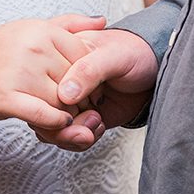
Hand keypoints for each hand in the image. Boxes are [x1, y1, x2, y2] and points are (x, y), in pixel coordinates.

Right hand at [0, 15, 105, 128]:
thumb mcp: (32, 28)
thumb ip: (70, 25)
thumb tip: (103, 21)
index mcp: (42, 31)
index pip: (85, 57)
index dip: (93, 76)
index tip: (91, 88)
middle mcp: (33, 49)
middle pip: (76, 80)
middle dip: (84, 97)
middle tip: (83, 106)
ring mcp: (19, 74)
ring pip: (63, 100)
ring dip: (70, 112)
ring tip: (68, 114)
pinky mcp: (6, 98)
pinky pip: (44, 115)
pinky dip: (56, 122)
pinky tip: (57, 121)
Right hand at [33, 27, 158, 150]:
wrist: (154, 71)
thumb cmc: (135, 53)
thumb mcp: (114, 55)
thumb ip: (90, 71)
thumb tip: (64, 94)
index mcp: (59, 56)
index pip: (39, 84)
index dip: (53, 101)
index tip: (78, 103)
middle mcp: (60, 79)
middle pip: (41, 110)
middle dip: (61, 126)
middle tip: (90, 121)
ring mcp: (69, 100)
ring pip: (51, 128)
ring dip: (71, 136)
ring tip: (96, 123)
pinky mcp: (79, 116)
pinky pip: (66, 136)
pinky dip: (80, 139)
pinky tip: (98, 127)